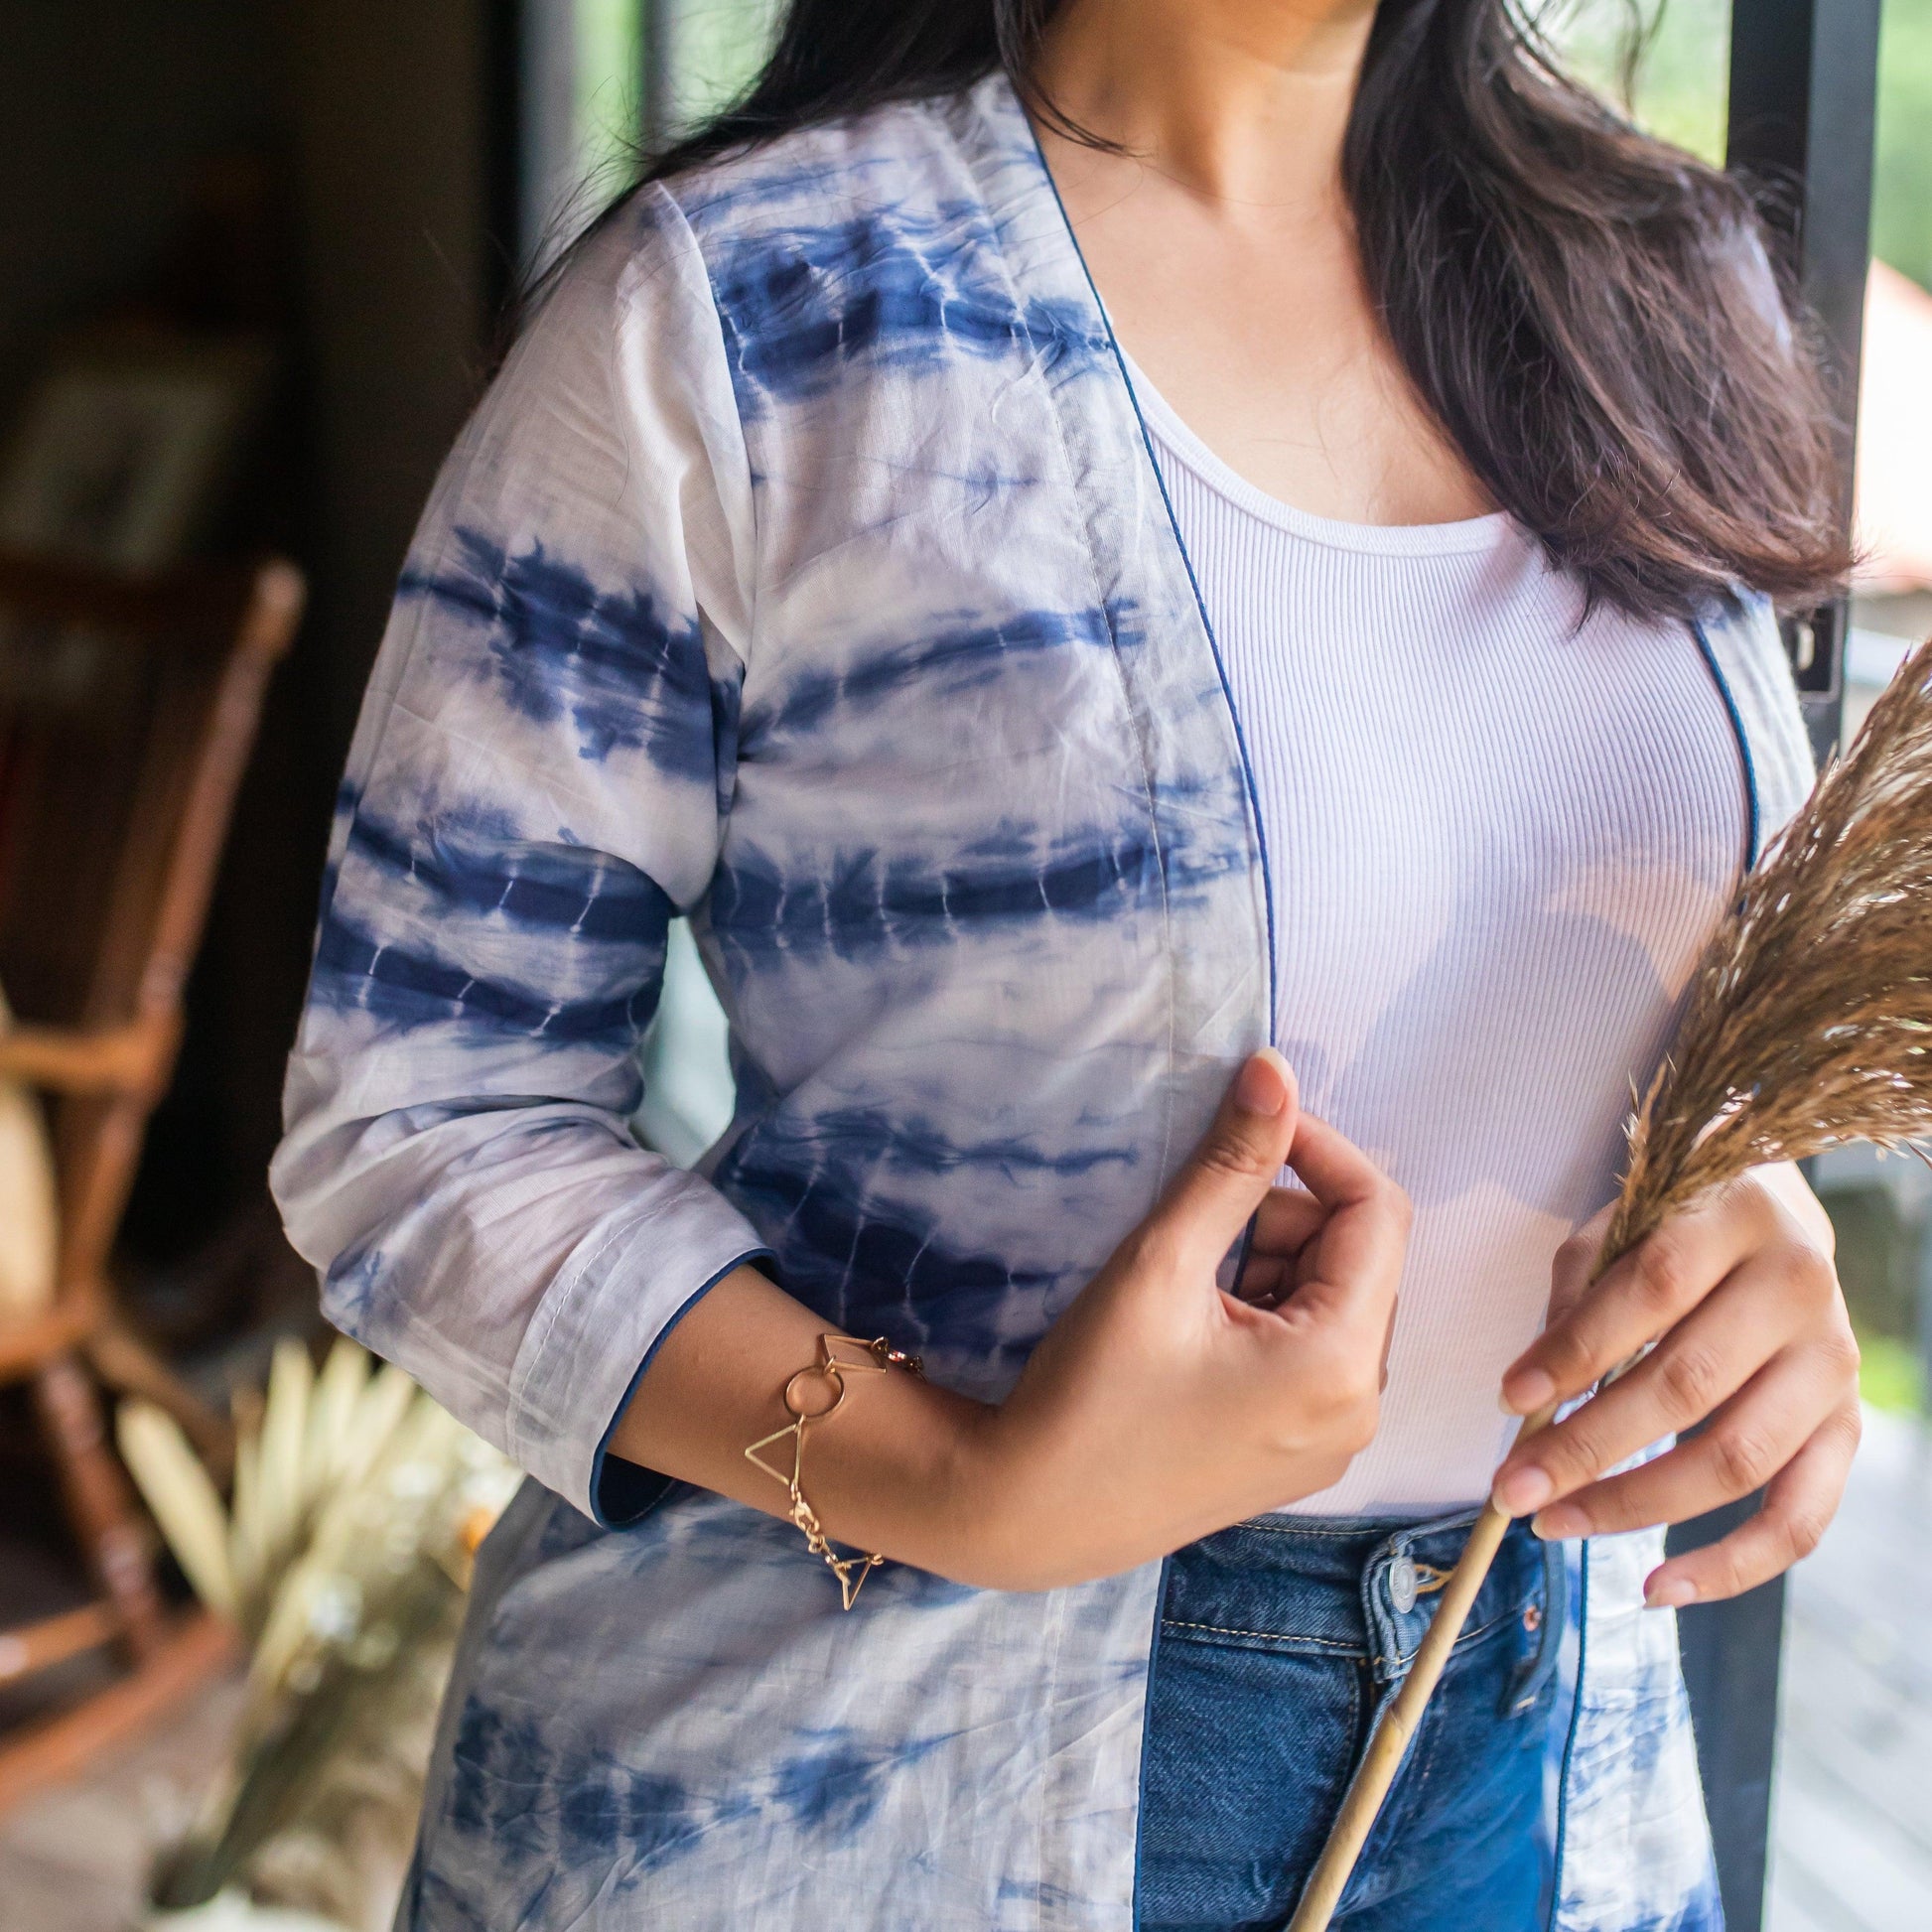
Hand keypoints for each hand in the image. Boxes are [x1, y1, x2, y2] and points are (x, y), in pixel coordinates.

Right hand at [972, 1048, 1407, 1589]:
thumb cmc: (1090, 1394)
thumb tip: (1276, 1070)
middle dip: (1285, 1213)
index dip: (1318, 1148)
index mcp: (1342, 1364)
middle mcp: (1361, 1409)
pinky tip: (1192, 1326)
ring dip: (1270, 1262)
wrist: (1033, 1515)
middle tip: (1194, 1220)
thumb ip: (1230, 1164)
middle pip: (1360, 1257)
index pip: (1377, 1211)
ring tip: (1183, 1283)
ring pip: (1333, 1300)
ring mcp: (1334, 1439)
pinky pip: (1313, 1351)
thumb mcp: (1161, 1263)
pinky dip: (1264, 1312)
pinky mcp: (1300, 1454)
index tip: (1248, 1122)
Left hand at [1491, 1164, 1859, 1606]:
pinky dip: (1731, 1565)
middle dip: (1587, 1446)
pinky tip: (1656, 1586)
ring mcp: (1832, 1363)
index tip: (1509, 1398)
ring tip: (1552, 1523)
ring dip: (1634, 1504)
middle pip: (1689, 1385)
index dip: (1578, 1349)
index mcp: (1736, 1215)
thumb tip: (1533, 1398)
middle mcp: (1799, 1287)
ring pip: (1737, 1459)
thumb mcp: (1616, 1229)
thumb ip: (1579, 1296)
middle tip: (1510, 1488)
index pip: (1654, 1288)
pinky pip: (1800, 1518)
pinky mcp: (1847, 1425)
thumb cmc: (1671, 1229)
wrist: (1774, 1219)